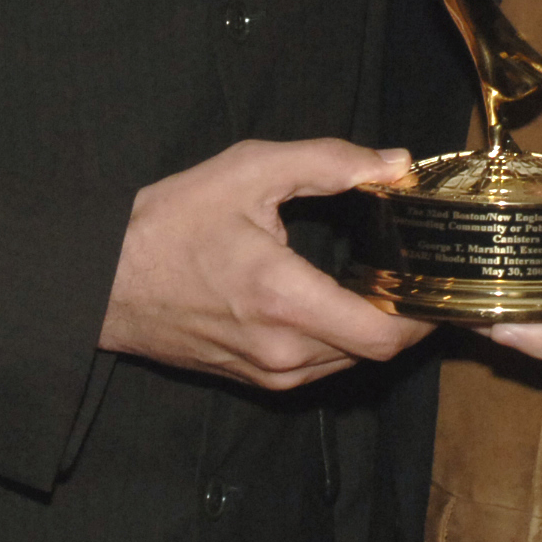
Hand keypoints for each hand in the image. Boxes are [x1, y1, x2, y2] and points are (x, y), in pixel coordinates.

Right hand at [99, 138, 430, 388]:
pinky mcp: (254, 379)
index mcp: (286, 300)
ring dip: (372, 327)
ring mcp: (268, 372)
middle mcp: (283, 350)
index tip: (439, 280)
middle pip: (375, 351)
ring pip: (349, 362)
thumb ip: (329, 163)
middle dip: (404, 314)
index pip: (385, 336)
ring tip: (383, 279)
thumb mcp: (249, 171)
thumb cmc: (169, 223)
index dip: (425, 316)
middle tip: (418, 268)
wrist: (102, 281)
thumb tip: (396, 165)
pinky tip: (339, 297)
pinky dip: (341, 337)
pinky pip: (320, 367)